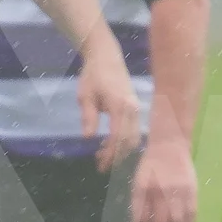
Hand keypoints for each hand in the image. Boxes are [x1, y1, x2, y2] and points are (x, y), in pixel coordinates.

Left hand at [78, 43, 141, 169]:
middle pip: (129, 141)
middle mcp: (132, 109)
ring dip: (121, 150)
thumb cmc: (93, 75)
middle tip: (100, 164)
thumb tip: (88, 138)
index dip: (110, 154)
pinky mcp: (135, 108)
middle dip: (116, 156)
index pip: (118, 137)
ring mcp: (136, 109)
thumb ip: (89, 117)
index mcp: (120, 106)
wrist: (106, 57)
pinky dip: (125, 141)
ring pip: (134, 137)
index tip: (100, 165)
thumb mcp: (85, 96)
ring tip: (104, 155)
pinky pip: (134, 130)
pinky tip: (111, 143)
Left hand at [129, 136, 197, 221]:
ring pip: (176, 221)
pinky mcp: (191, 189)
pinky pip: (191, 213)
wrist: (169, 145)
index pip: (141, 220)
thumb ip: (139, 206)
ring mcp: (176, 191)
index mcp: (142, 190)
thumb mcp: (138, 184)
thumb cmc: (151, 167)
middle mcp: (159, 192)